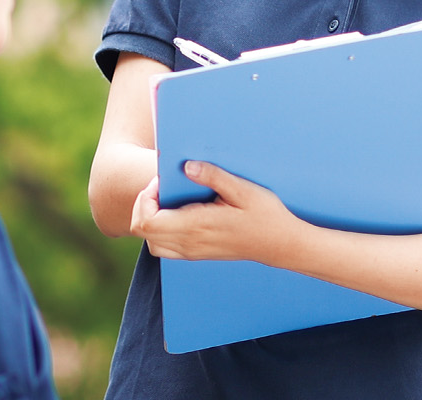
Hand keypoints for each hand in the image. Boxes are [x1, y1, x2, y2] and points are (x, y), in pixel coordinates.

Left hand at [129, 160, 311, 264]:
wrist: (280, 245)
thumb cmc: (265, 215)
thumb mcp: (243, 190)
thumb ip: (214, 176)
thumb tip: (186, 166)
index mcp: (196, 226)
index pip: (147, 221)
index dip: (145, 198)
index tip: (162, 182)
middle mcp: (189, 243)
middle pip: (141, 230)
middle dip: (144, 204)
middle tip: (163, 187)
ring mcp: (192, 252)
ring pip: (150, 241)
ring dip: (150, 218)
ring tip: (168, 200)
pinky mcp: (196, 254)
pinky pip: (163, 247)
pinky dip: (159, 231)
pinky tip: (177, 214)